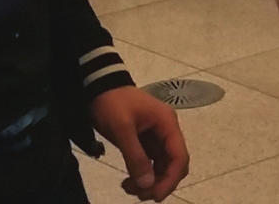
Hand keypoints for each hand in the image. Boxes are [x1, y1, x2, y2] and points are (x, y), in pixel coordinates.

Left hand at [89, 86, 189, 200]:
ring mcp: (157, 135)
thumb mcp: (122, 128)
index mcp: (167, 123)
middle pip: (174, 164)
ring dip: (150, 181)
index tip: (154, 196)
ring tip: (128, 187)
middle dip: (160, 182)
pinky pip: (151, 163)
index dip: (170, 179)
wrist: (99, 86)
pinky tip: (129, 181)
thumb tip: (148, 184)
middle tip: (138, 194)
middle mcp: (167, 130)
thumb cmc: (113, 103)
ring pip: (162, 166)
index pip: (179, 156)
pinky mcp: (146, 140)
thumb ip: (135, 156)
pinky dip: (143, 174)